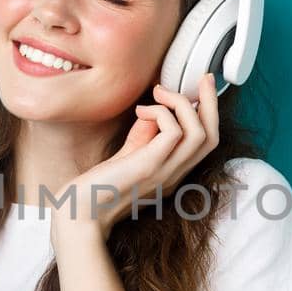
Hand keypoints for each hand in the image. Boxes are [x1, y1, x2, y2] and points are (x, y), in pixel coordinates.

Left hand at [60, 72, 220, 236]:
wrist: (80, 213)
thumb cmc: (97, 187)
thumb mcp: (127, 157)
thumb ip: (143, 138)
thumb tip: (153, 111)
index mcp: (172, 173)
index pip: (206, 142)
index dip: (209, 113)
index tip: (200, 87)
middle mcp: (174, 175)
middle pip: (211, 136)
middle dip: (212, 102)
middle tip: (203, 77)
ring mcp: (164, 173)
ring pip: (200, 133)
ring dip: (183, 103)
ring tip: (159, 92)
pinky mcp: (148, 167)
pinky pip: (173, 132)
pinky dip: (161, 112)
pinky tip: (141, 111)